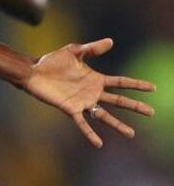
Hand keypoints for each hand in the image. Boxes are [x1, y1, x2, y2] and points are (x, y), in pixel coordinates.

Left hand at [24, 38, 154, 146]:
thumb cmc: (51, 62)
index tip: (153, 88)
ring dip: (117, 124)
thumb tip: (111, 41)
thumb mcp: (73, 52)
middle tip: (151, 112)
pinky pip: (82, 123)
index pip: (121, 82)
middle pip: (118, 100)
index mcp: (95, 79)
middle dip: (135, 106)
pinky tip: (99, 143)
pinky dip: (90, 133)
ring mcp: (82, 102)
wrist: (33, 72)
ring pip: (104, 115)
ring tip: (131, 134)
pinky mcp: (70, 109)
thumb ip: (92, 49)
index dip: (136, 85)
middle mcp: (92, 92)